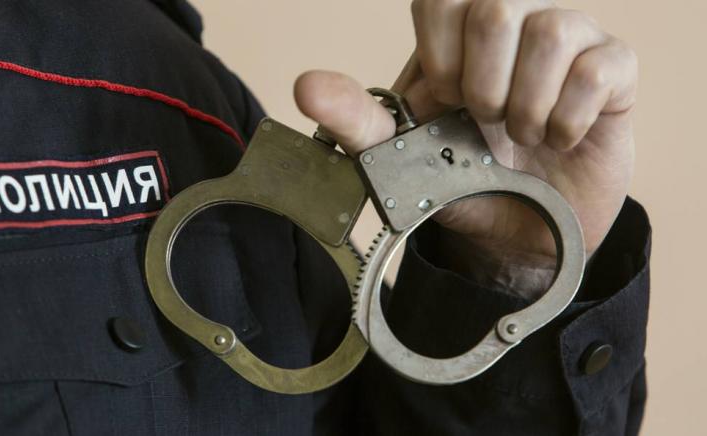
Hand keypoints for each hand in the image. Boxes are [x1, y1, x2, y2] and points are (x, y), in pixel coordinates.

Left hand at [294, 0, 636, 294]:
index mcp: (461, 36)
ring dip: (526, 107)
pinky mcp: (615, 70)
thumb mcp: (404, 158)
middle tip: (485, 124)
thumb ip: (358, 122)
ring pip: (551, 29)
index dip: (440, 54)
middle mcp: (517, 23)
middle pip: (495, 5)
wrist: (521, 231)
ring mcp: (569, 41)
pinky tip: (560, 139)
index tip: (444, 100)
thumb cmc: (464, 183)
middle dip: (482, 86)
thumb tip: (305, 86)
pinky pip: (599, 68)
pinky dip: (570, 119)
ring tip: (522, 137)